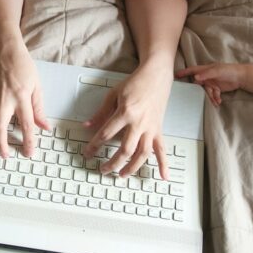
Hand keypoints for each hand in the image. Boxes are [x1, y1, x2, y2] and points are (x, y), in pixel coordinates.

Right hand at [0, 43, 49, 158]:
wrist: (7, 52)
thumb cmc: (24, 68)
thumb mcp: (37, 87)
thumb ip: (39, 109)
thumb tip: (45, 127)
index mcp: (21, 97)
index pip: (26, 123)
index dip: (28, 141)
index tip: (29, 153)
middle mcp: (4, 100)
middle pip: (0, 126)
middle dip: (1, 144)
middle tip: (5, 156)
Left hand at [82, 64, 171, 179]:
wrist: (156, 75)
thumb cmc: (135, 83)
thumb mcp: (113, 94)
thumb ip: (101, 113)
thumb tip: (88, 125)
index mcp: (125, 112)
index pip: (106, 134)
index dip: (94, 146)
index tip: (88, 153)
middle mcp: (139, 123)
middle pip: (125, 149)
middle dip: (113, 163)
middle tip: (104, 170)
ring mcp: (151, 128)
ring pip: (142, 154)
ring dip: (132, 167)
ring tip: (122, 175)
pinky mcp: (159, 129)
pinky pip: (162, 149)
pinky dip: (163, 164)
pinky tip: (163, 176)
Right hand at [175, 63, 246, 105]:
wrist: (241, 77)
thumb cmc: (229, 70)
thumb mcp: (217, 71)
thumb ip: (206, 74)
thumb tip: (195, 78)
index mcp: (205, 70)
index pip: (192, 70)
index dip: (184, 72)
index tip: (175, 75)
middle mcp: (207, 76)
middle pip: (198, 84)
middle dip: (197, 91)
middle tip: (194, 97)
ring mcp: (212, 83)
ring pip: (206, 92)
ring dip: (210, 97)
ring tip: (215, 101)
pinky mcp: (217, 89)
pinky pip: (212, 95)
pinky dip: (215, 99)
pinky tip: (219, 102)